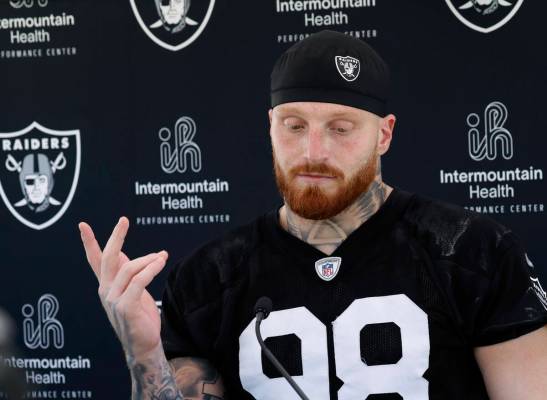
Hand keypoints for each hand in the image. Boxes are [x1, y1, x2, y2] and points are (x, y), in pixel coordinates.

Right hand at [79, 217, 167, 360]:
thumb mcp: (133, 291)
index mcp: (106, 285)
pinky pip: (139, 281)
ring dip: (148, 259)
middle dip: (115, 237)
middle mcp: (106, 291)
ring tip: (162, 256)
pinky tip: (160, 263)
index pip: (94, 261)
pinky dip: (150, 269)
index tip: (83, 225)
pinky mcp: (126, 307)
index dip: (89, 243)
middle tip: (124, 220)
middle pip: (108, 258)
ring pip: (129, 268)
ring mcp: (113, 300)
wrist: (144, 345)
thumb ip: (127, 274)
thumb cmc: (140, 316)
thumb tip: (123, 253)